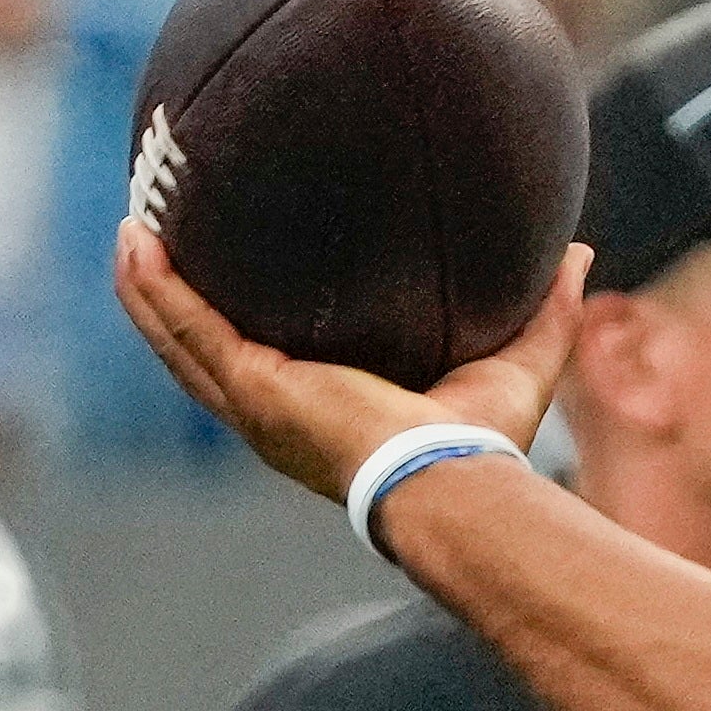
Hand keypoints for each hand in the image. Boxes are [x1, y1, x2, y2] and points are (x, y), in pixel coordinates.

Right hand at [114, 221, 589, 504]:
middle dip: (172, 299)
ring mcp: (256, 404)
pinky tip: (135, 240)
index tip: (227, 277)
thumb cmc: (486, 445)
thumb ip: (548, 307)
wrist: (454, 481)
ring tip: (130, 229)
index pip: (266, 367)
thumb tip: (580, 251)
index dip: (239, 326)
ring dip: (148, 286)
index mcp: (319, 414)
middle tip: (154, 239)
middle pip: (201, 353)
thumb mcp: (521, 358)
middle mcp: (275, 415)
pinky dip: (156, 287)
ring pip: (178, 339)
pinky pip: (188, 327)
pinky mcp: (254, 388)